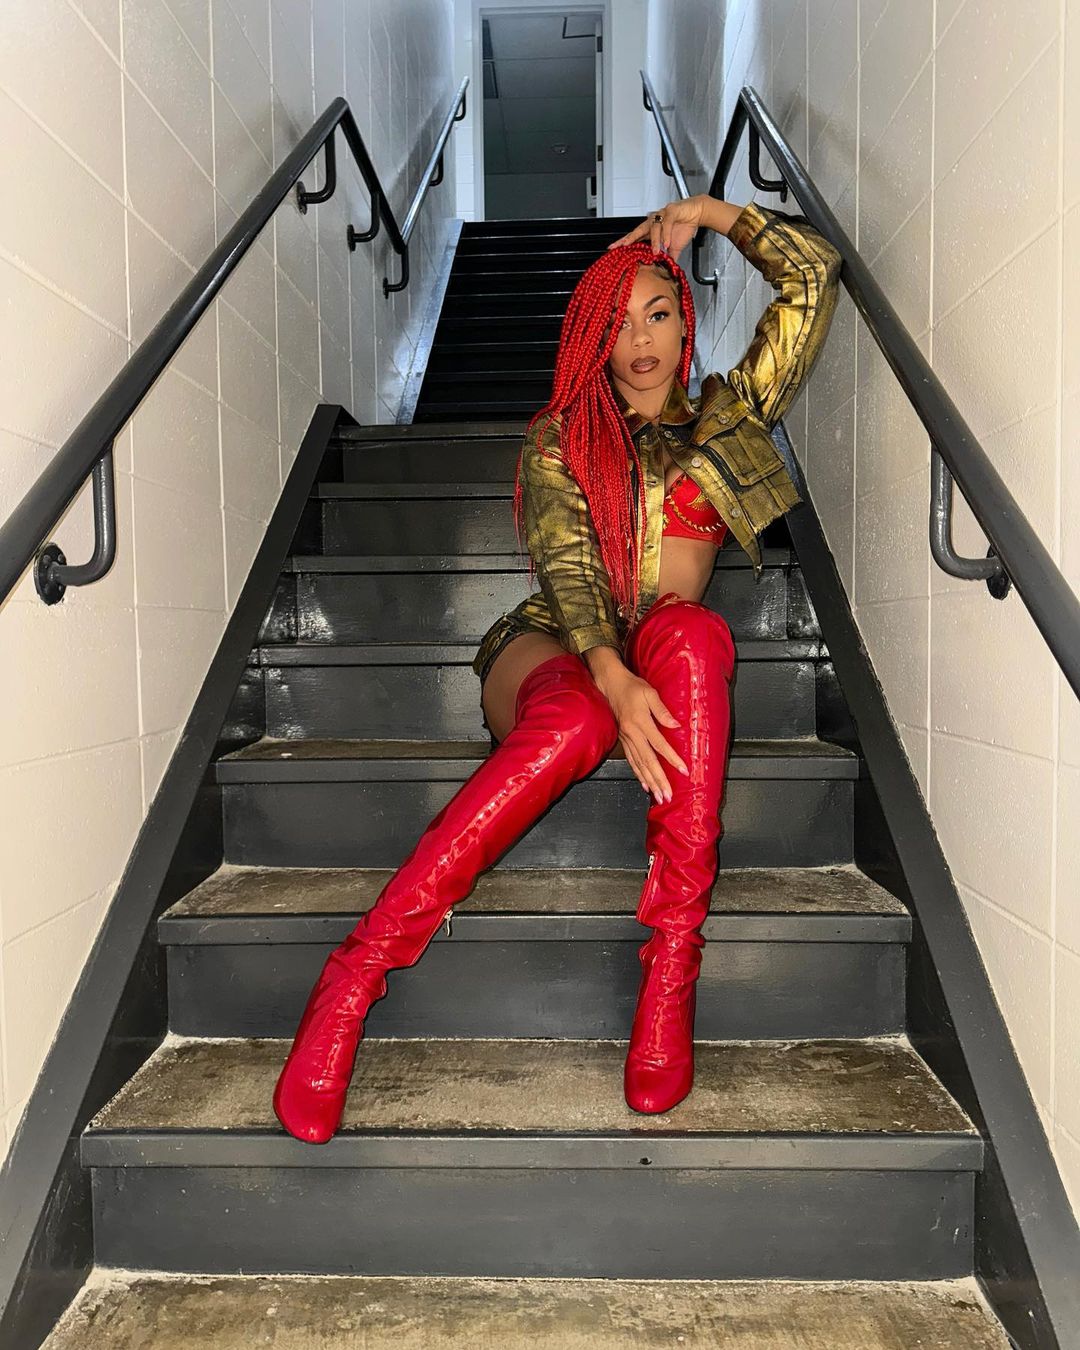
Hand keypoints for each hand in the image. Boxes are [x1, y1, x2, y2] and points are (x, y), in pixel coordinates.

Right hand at [599, 669, 688, 802]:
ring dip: (650, 782)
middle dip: (659, 780)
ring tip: (659, 796)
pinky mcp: (624, 740)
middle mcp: (632, 734)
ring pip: (639, 765)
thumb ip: (662, 710)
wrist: (611, 685)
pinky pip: (632, 761)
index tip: (683, 770)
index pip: (659, 744)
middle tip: (668, 795)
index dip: (671, 758)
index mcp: (640, 722)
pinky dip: (639, 775)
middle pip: (648, 761)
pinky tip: (645, 785)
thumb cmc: (632, 687)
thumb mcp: (649, 693)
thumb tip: (675, 725)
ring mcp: (626, 739)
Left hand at [605, 194, 708, 262]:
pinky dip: (666, 234)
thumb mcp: (675, 247)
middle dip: (629, 238)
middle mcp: (653, 221)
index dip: (624, 242)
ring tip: (656, 252)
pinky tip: (666, 243)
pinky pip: (667, 223)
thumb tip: (666, 270)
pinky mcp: (671, 211)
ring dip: (654, 241)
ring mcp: (662, 215)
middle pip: (638, 230)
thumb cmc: (684, 226)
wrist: (697, 213)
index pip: (635, 236)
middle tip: (622, 246)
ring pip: (653, 228)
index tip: (612, 249)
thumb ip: (668, 258)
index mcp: (651, 229)